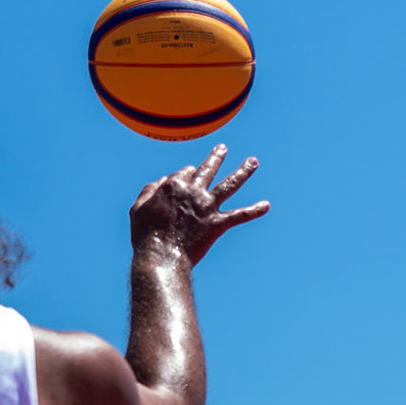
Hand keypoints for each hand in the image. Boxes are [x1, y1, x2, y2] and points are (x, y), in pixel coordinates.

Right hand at [129, 143, 268, 264]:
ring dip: (243, 172)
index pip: (184, 173)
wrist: (161, 256)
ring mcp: (208, 207)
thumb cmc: (146, 235)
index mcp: (175, 185)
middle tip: (224, 148)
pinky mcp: (218, 224)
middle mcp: (194, 191)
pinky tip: (267, 205)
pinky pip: (240, 215)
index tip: (185, 182)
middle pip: (208, 169)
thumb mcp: (138, 208)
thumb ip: (149, 190)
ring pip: (230, 184)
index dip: (184, 177)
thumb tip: (161, 180)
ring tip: (253, 161)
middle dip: (217, 156)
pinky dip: (254, 210)